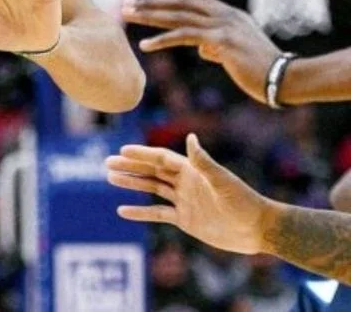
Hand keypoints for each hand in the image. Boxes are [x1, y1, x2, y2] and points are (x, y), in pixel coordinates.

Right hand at [106, 133, 271, 254]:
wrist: (258, 230)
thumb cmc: (244, 202)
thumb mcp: (222, 181)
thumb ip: (204, 161)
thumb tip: (191, 137)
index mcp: (192, 171)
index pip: (161, 158)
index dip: (142, 154)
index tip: (122, 151)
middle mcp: (186, 183)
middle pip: (152, 171)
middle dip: (130, 166)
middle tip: (107, 162)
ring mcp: (184, 201)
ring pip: (152, 189)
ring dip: (132, 183)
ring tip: (110, 178)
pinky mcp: (185, 220)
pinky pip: (157, 214)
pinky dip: (141, 213)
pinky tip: (123, 211)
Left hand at [121, 0, 278, 103]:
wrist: (284, 78)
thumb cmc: (260, 70)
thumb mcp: (235, 52)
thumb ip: (217, 46)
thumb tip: (203, 49)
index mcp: (229, 15)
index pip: (191, 2)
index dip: (166, 1)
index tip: (143, 3)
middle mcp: (226, 15)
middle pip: (180, 4)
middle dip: (151, 4)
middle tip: (126, 4)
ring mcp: (224, 26)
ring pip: (179, 17)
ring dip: (150, 16)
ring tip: (127, 16)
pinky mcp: (222, 41)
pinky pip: (185, 37)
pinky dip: (163, 40)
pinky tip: (145, 45)